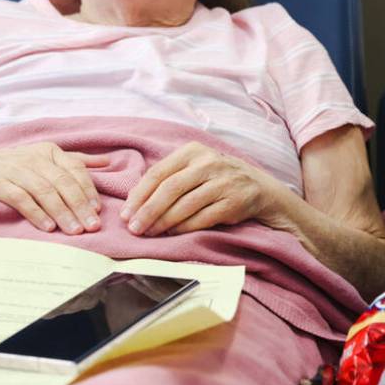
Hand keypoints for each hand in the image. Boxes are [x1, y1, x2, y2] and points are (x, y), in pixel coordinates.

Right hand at [0, 142, 106, 234]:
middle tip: (92, 226)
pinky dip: (36, 213)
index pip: (75, 170)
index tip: (98, 210)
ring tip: (75, 231)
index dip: (89, 190)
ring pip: (45, 192)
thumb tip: (108, 161)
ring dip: (62, 213)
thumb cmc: (12, 165)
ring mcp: (16, 170)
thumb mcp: (44, 156)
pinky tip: (48, 227)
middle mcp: (35, 158)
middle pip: (63, 183)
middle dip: (80, 206)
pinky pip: (21, 199)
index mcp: (49, 151)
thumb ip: (75, 160)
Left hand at [121, 142, 281, 235]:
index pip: (158, 173)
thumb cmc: (216, 178)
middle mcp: (209, 163)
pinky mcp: (234, 202)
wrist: (258, 186)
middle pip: (170, 189)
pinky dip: (184, 228)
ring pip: (185, 205)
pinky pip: (202, 218)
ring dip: (163, 223)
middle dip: (148, 211)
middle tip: (134, 228)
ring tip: (150, 233)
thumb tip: (134, 201)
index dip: (139, 195)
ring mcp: (223, 182)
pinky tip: (172, 233)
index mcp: (193, 151)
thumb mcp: (194, 167)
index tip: (126, 214)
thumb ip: (168, 177)